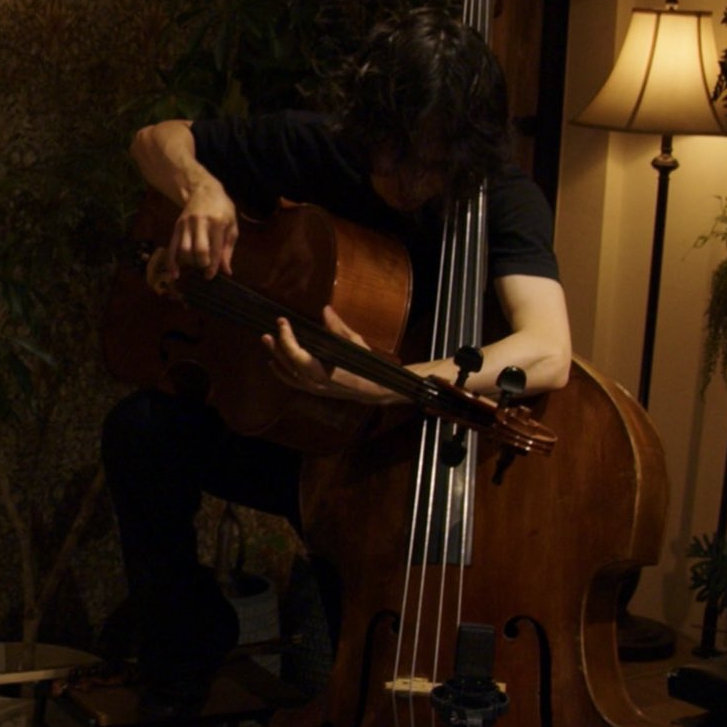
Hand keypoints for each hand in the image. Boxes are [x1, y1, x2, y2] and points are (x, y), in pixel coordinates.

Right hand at [165, 182, 237, 278]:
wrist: (204, 189)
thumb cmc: (223, 210)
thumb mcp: (232, 227)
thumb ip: (228, 250)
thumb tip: (226, 271)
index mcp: (217, 223)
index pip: (213, 249)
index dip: (212, 266)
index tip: (210, 276)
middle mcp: (199, 223)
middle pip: (197, 251)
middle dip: (201, 265)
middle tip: (204, 270)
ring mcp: (186, 224)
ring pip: (183, 250)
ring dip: (189, 263)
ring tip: (195, 267)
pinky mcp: (177, 227)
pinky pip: (172, 246)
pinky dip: (172, 261)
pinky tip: (174, 274)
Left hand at [261, 306, 399, 402]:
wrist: (373, 390)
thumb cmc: (366, 366)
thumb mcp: (355, 343)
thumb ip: (338, 327)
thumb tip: (325, 309)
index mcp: (325, 371)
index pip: (297, 355)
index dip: (287, 337)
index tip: (283, 321)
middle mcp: (316, 382)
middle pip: (288, 364)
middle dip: (278, 346)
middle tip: (269, 330)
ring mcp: (314, 388)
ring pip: (288, 374)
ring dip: (276, 356)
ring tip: (267, 341)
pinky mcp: (314, 390)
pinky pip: (292, 381)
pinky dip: (281, 372)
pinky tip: (273, 362)